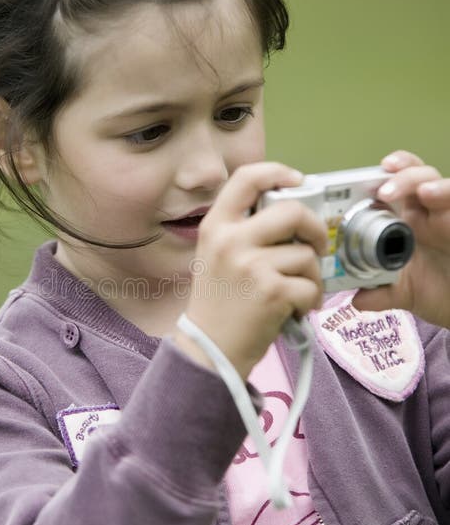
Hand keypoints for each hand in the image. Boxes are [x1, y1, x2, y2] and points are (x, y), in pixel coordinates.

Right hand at [173, 162, 327, 377]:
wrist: (209, 351)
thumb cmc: (220, 305)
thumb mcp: (218, 256)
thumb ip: (246, 231)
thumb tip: (295, 212)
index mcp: (215, 227)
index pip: (246, 178)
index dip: (277, 172)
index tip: (296, 181)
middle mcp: (230, 241)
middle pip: (292, 211)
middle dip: (314, 229)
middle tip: (315, 246)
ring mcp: (251, 265)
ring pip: (307, 254)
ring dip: (311, 277)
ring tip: (294, 293)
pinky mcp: (272, 292)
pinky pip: (311, 285)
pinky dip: (309, 300)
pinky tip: (293, 310)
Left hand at [352, 150, 449, 327]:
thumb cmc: (437, 291)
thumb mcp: (403, 294)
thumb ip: (379, 294)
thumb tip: (357, 298)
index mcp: (407, 221)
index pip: (394, 185)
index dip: (382, 176)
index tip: (362, 179)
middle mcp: (428, 212)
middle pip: (416, 176)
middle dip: (401, 175)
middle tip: (384, 191)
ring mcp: (448, 215)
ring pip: (439, 182)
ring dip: (424, 181)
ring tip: (421, 192)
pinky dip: (448, 193)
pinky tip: (434, 196)